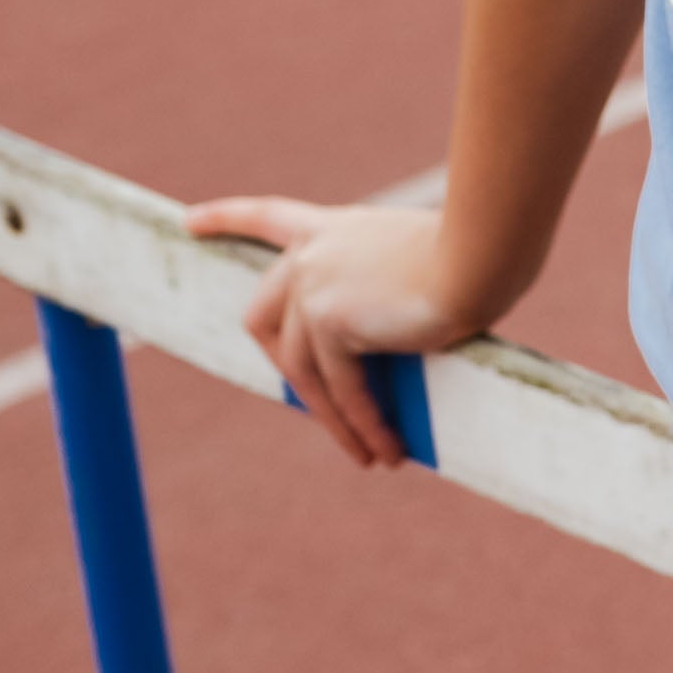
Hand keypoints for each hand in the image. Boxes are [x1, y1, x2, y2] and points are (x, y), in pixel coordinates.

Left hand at [182, 197, 492, 471]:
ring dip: (334, 419)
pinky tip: (386, 451)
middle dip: (282, 367)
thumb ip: (390, 291)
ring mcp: (313, 286)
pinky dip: (361, 424)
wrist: (482, 253)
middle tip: (317, 406)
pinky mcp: (328, 321)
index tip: (190, 224)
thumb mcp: (421, 265)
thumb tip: (395, 344)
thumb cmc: (479, 252)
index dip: (226, 219)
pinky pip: (341, 387)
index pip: (267, 216)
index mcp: (334, 229)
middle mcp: (312, 253)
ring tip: (369, 455)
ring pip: (303, 370)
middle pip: (263, 317)